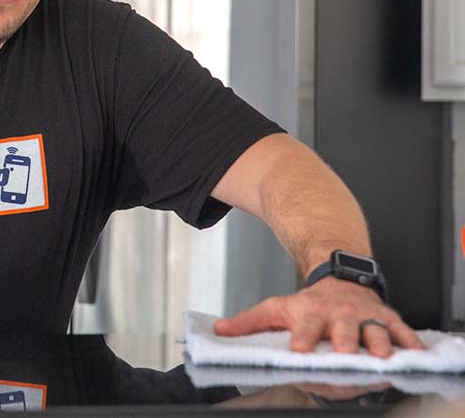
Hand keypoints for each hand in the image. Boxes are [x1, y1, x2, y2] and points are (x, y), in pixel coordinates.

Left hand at [213, 277, 424, 356]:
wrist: (341, 280)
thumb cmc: (309, 303)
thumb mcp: (276, 307)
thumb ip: (249, 322)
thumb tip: (219, 330)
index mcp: (311, 313)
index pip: (305, 326)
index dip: (302, 336)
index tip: (299, 348)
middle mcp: (339, 314)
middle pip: (342, 329)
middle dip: (344, 340)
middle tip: (344, 352)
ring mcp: (365, 316)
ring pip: (374, 329)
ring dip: (378, 342)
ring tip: (380, 355)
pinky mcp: (387, 318)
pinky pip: (402, 330)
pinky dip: (409, 341)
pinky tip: (415, 352)